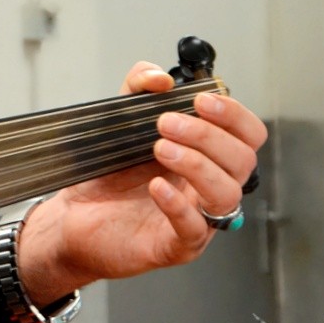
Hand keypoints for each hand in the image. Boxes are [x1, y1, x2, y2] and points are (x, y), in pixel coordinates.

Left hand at [15, 62, 267, 306]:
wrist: (75, 216)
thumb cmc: (109, 173)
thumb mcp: (120, 120)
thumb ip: (138, 89)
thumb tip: (159, 77)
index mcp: (208, 155)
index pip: (248, 135)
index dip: (234, 115)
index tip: (202, 100)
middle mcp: (209, 186)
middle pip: (242, 160)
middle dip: (208, 136)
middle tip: (167, 124)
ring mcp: (199, 218)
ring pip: (227, 193)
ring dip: (197, 165)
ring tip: (160, 149)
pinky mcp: (176, 245)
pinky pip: (194, 228)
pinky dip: (178, 204)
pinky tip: (156, 186)